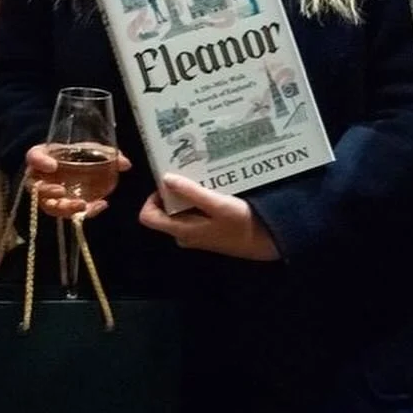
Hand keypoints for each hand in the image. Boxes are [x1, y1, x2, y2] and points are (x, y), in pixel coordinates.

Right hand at [25, 143, 131, 219]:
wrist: (74, 166)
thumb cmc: (77, 154)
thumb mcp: (90, 149)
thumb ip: (106, 154)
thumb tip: (125, 164)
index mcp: (43, 156)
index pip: (33, 156)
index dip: (40, 161)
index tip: (53, 165)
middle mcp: (40, 176)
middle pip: (36, 187)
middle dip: (48, 191)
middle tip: (62, 191)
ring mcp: (47, 194)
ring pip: (47, 205)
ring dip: (62, 207)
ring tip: (82, 205)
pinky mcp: (57, 206)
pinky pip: (64, 214)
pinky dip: (80, 213)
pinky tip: (98, 206)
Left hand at [139, 174, 279, 260]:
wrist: (265, 241)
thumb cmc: (241, 224)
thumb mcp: (217, 204)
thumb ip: (191, 192)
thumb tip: (165, 178)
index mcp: (181, 230)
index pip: (147, 217)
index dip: (152, 197)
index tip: (168, 181)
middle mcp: (183, 234)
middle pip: (162, 211)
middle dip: (171, 191)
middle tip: (185, 172)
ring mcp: (195, 233)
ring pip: (178, 210)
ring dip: (186, 194)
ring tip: (199, 176)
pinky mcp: (206, 230)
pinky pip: (192, 213)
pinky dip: (196, 199)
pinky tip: (210, 186)